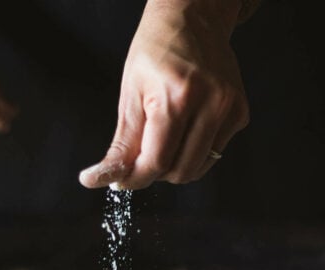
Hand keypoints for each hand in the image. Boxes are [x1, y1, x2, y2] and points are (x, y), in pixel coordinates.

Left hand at [79, 0, 248, 189]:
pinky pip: (213, 154)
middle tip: (142, 154)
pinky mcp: (240, 113)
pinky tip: (186, 129)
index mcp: (176, 97)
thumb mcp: (130, 95)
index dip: (136, 178)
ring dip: (174, 166)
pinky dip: (193, 153)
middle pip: (179, 171)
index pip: (156, 161)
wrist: (193, 18)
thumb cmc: (155, 52)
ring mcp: (229, 108)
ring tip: (164, 139)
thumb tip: (99, 178)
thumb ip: (121, 144)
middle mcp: (210, 103)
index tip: (122, 181)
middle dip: (155, 172)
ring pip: (197, 168)